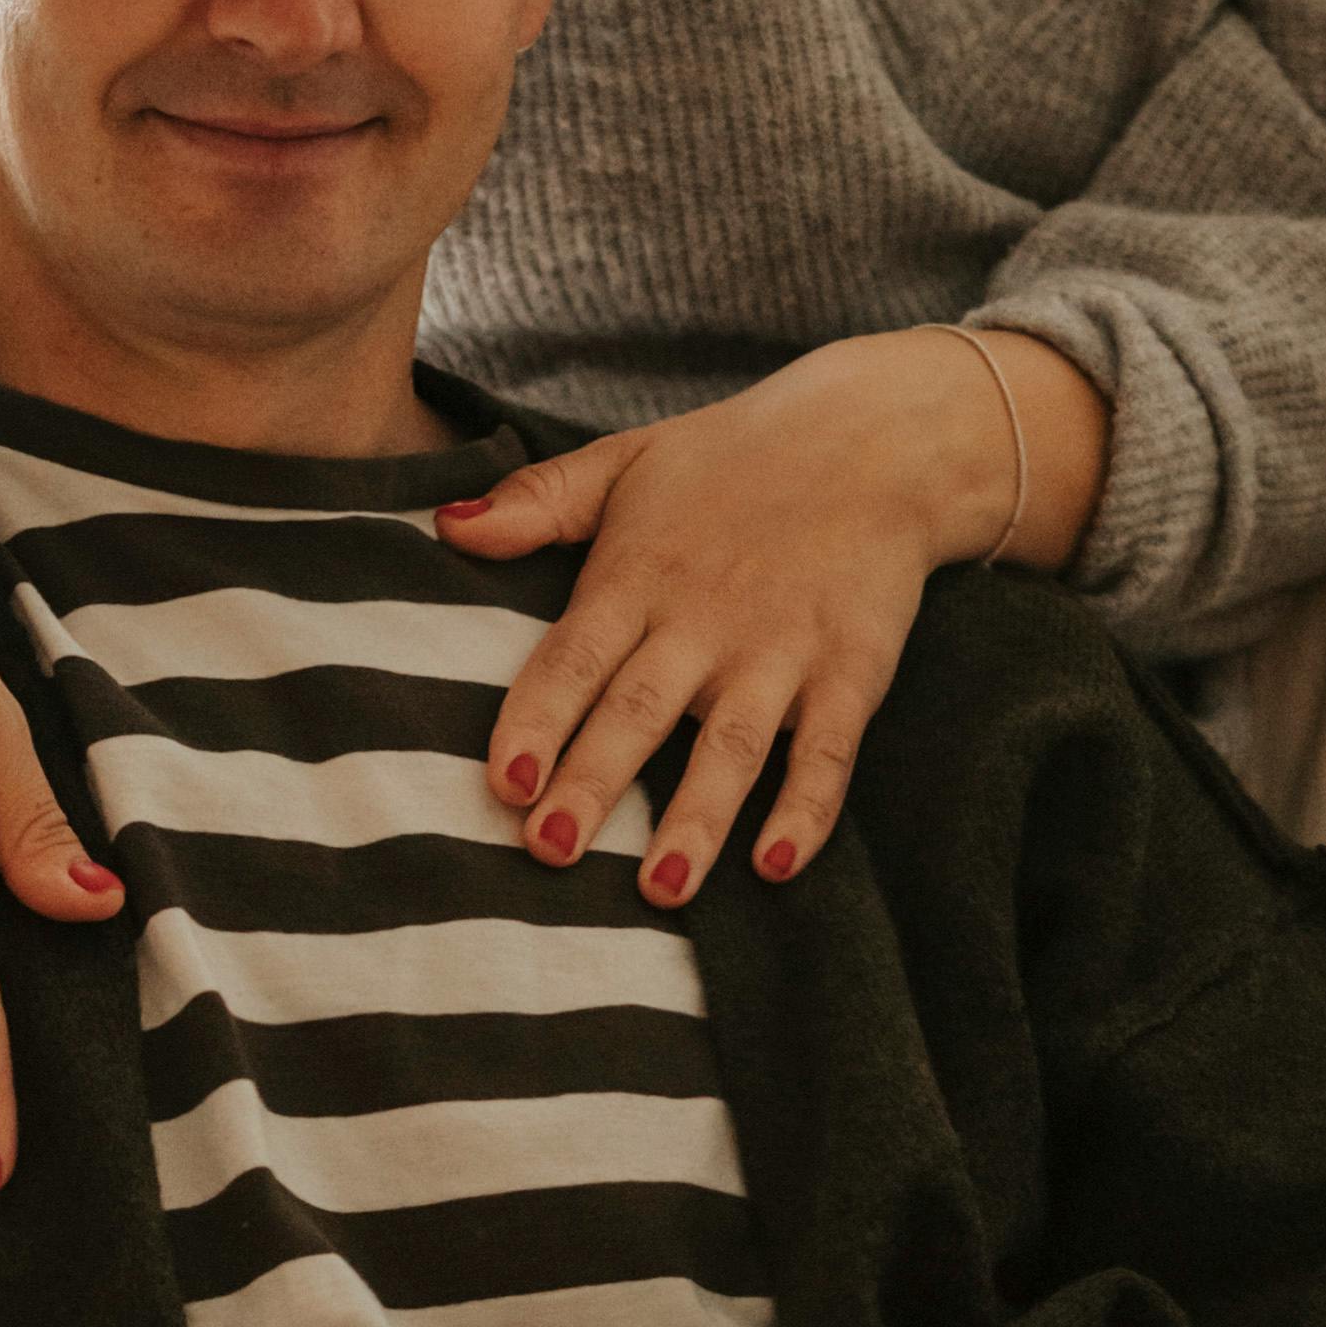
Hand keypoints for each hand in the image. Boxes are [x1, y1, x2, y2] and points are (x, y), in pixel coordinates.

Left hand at [431, 328, 1106, 901]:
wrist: (876, 439)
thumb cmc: (735, 459)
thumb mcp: (628, 461)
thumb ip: (538, 501)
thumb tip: (449, 524)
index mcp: (640, 575)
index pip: (574, 657)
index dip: (537, 720)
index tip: (503, 781)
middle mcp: (706, 620)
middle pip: (640, 712)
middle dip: (594, 783)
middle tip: (551, 851)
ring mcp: (781, 650)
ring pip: (732, 746)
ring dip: (697, 818)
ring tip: (661, 887)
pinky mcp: (851, 670)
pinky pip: (828, 751)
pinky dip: (806, 809)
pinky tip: (775, 865)